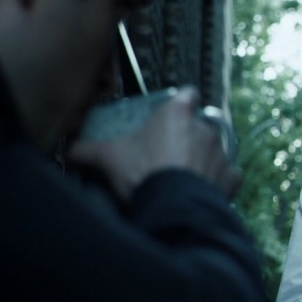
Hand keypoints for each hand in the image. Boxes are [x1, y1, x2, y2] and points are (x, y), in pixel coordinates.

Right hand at [68, 87, 241, 200]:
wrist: (171, 206)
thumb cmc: (142, 173)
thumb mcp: (109, 157)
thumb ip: (89, 150)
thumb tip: (70, 150)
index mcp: (177, 114)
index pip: (187, 95)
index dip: (181, 104)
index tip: (173, 116)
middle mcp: (204, 128)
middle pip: (198, 127)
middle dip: (186, 140)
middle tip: (166, 158)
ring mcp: (220, 153)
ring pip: (213, 151)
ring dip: (202, 161)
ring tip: (182, 179)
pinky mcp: (230, 177)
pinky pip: (228, 175)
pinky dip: (218, 181)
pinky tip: (203, 190)